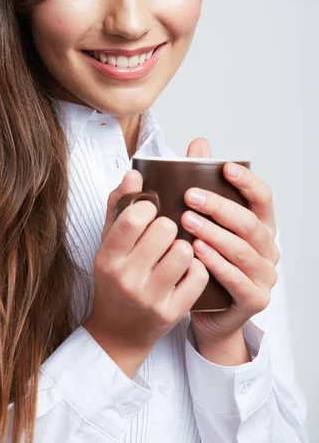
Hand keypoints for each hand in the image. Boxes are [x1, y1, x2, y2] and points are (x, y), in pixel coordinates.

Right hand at [84, 170, 208, 351]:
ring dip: (185, 246)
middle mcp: (126, 278)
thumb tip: (134, 174)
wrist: (118, 331)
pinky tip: (186, 270)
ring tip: (176, 251)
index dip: (149, 206)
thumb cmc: (115, 278)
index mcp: (108, 257)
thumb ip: (119, 205)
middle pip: (165, 230)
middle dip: (169, 226)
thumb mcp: (108, 242)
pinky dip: (197, 268)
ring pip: (185, 251)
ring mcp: (150, 298)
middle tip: (166, 233)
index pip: (134, 217)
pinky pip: (198, 275)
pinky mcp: (172, 313)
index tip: (151, 211)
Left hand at [183, 138, 279, 343]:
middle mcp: (268, 249)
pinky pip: (236, 279)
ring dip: (214, 233)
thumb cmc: (205, 263)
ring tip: (188, 221)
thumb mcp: (203, 222)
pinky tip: (196, 251)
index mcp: (260, 227)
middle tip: (189, 196)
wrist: (207, 314)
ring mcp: (264, 276)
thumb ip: (202, 184)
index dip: (247, 181)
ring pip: (243, 249)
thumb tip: (199, 143)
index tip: (225, 167)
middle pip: (250, 222)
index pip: (263, 198)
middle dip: (220, 206)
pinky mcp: (254, 300)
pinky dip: (216, 264)